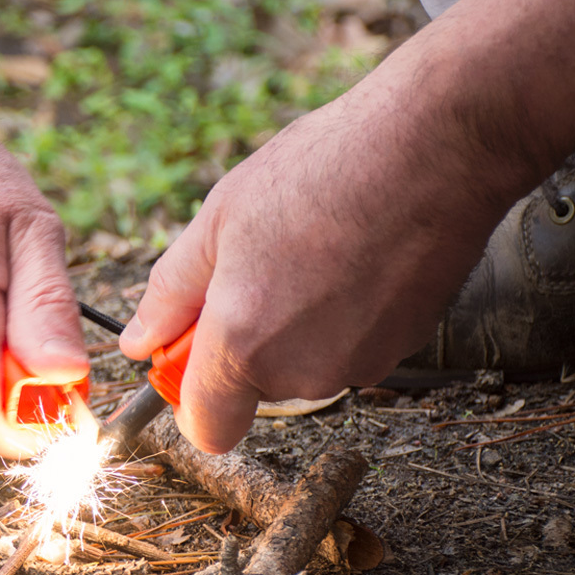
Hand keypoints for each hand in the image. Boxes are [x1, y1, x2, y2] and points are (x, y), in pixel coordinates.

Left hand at [119, 92, 503, 453]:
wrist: (435, 145)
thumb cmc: (323, 170)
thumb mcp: (218, 219)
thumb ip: (170, 295)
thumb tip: (139, 343)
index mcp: (243, 344)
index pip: (207, 428)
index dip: (192, 400)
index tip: (192, 356)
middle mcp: (300, 372)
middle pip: (254, 389)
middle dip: (245, 343)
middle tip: (259, 268)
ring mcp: (357, 366)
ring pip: (303, 367)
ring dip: (297, 327)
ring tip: (313, 252)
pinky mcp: (402, 351)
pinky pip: (349, 349)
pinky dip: (344, 319)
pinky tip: (353, 260)